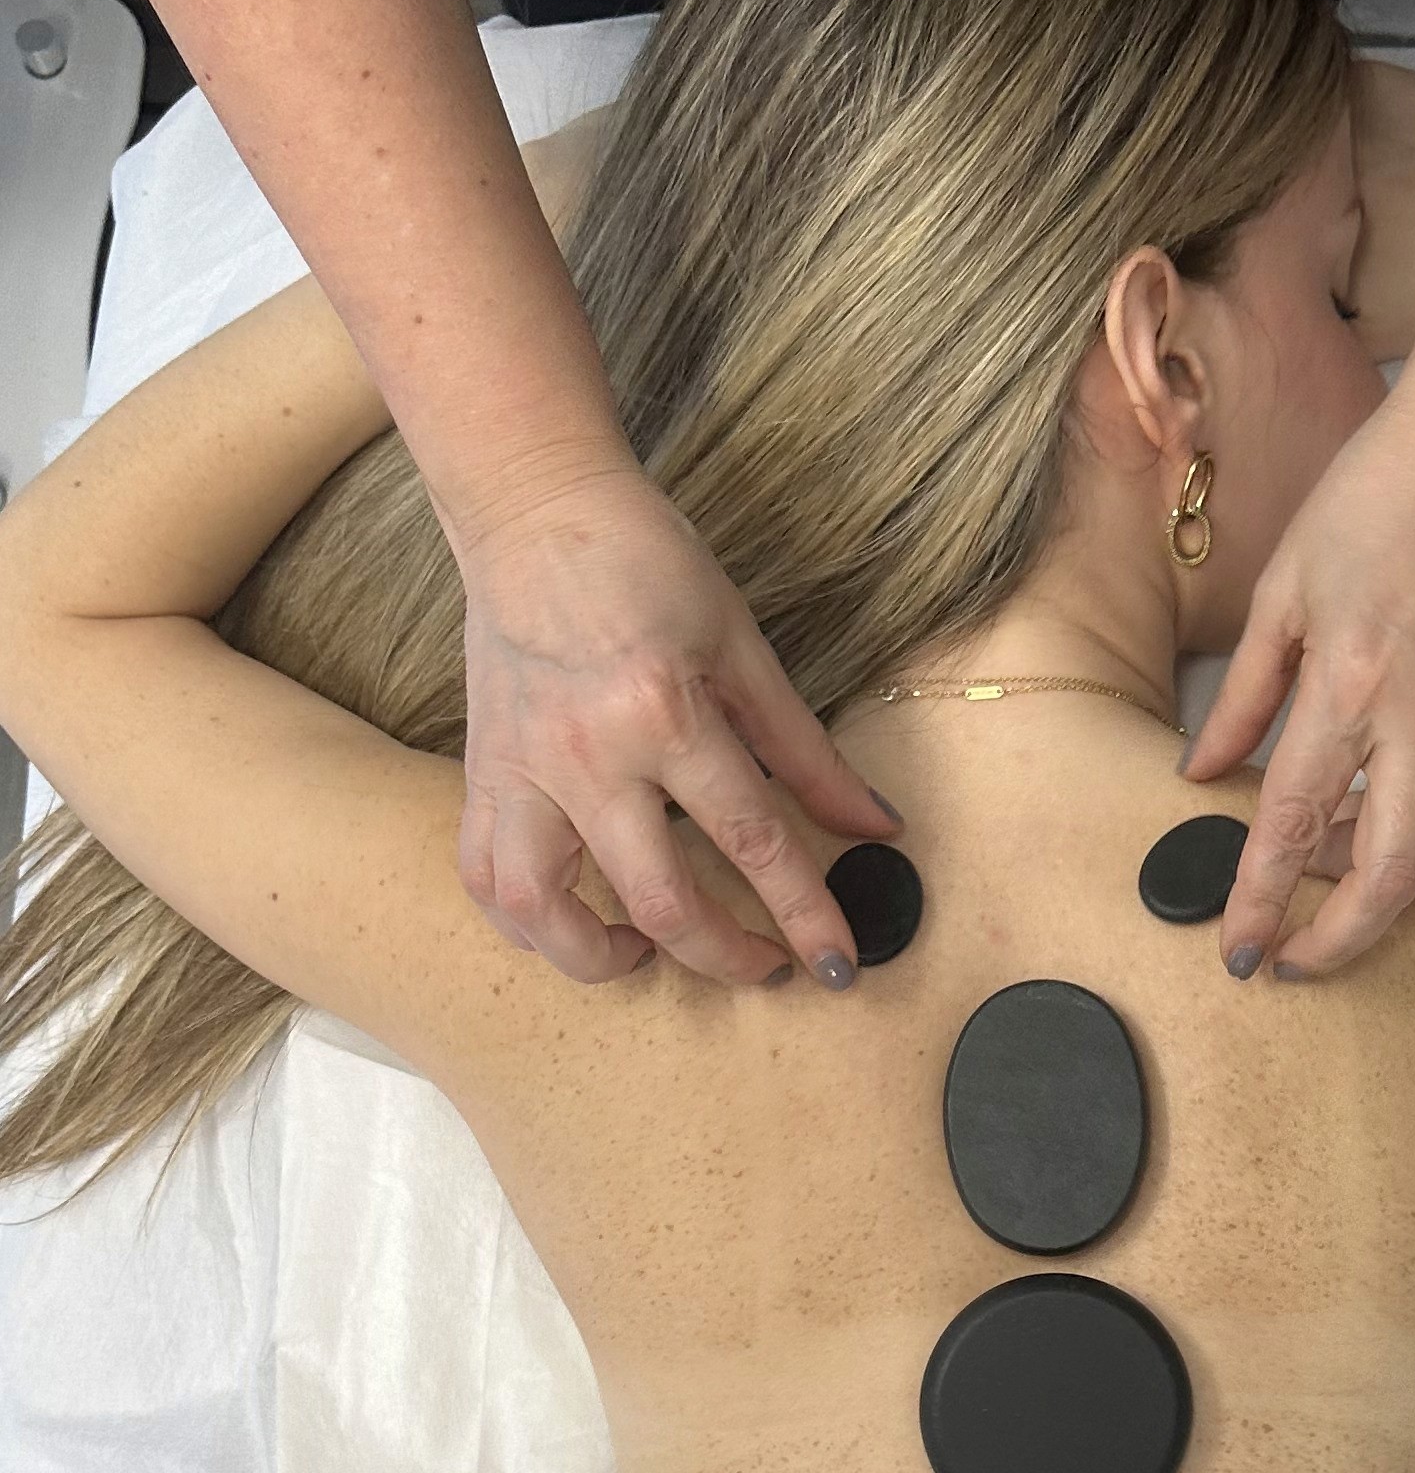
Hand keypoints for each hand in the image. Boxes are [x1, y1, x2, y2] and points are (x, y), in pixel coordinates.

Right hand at [455, 460, 900, 988]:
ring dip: (601, 959)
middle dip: (726, 956)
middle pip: (660, 901)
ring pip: (544, 911)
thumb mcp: (741, 645)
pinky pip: (484, 877)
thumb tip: (874, 824)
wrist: (534, 507)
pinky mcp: (482, 771)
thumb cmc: (645, 563)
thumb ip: (805, 748)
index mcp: (666, 713)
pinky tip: (569, 923)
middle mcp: (588, 755)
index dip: (805, 914)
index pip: (753, 841)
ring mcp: (523, 769)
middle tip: (766, 965)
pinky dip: (525, 922)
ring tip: (648, 953)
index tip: (838, 963)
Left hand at [1188, 369, 1414, 981]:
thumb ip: (1245, 693)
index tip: (1236, 955)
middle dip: (1336, 942)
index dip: (1260, 903)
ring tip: (1301, 888)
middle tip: (1286, 965)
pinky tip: (1348, 820)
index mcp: (1354, 686)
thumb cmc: (1382, 491)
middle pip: (1386, 879)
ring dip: (1361, 884)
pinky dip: (1393, 829)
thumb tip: (1201, 774)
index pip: (1293, 827)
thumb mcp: (1286, 586)